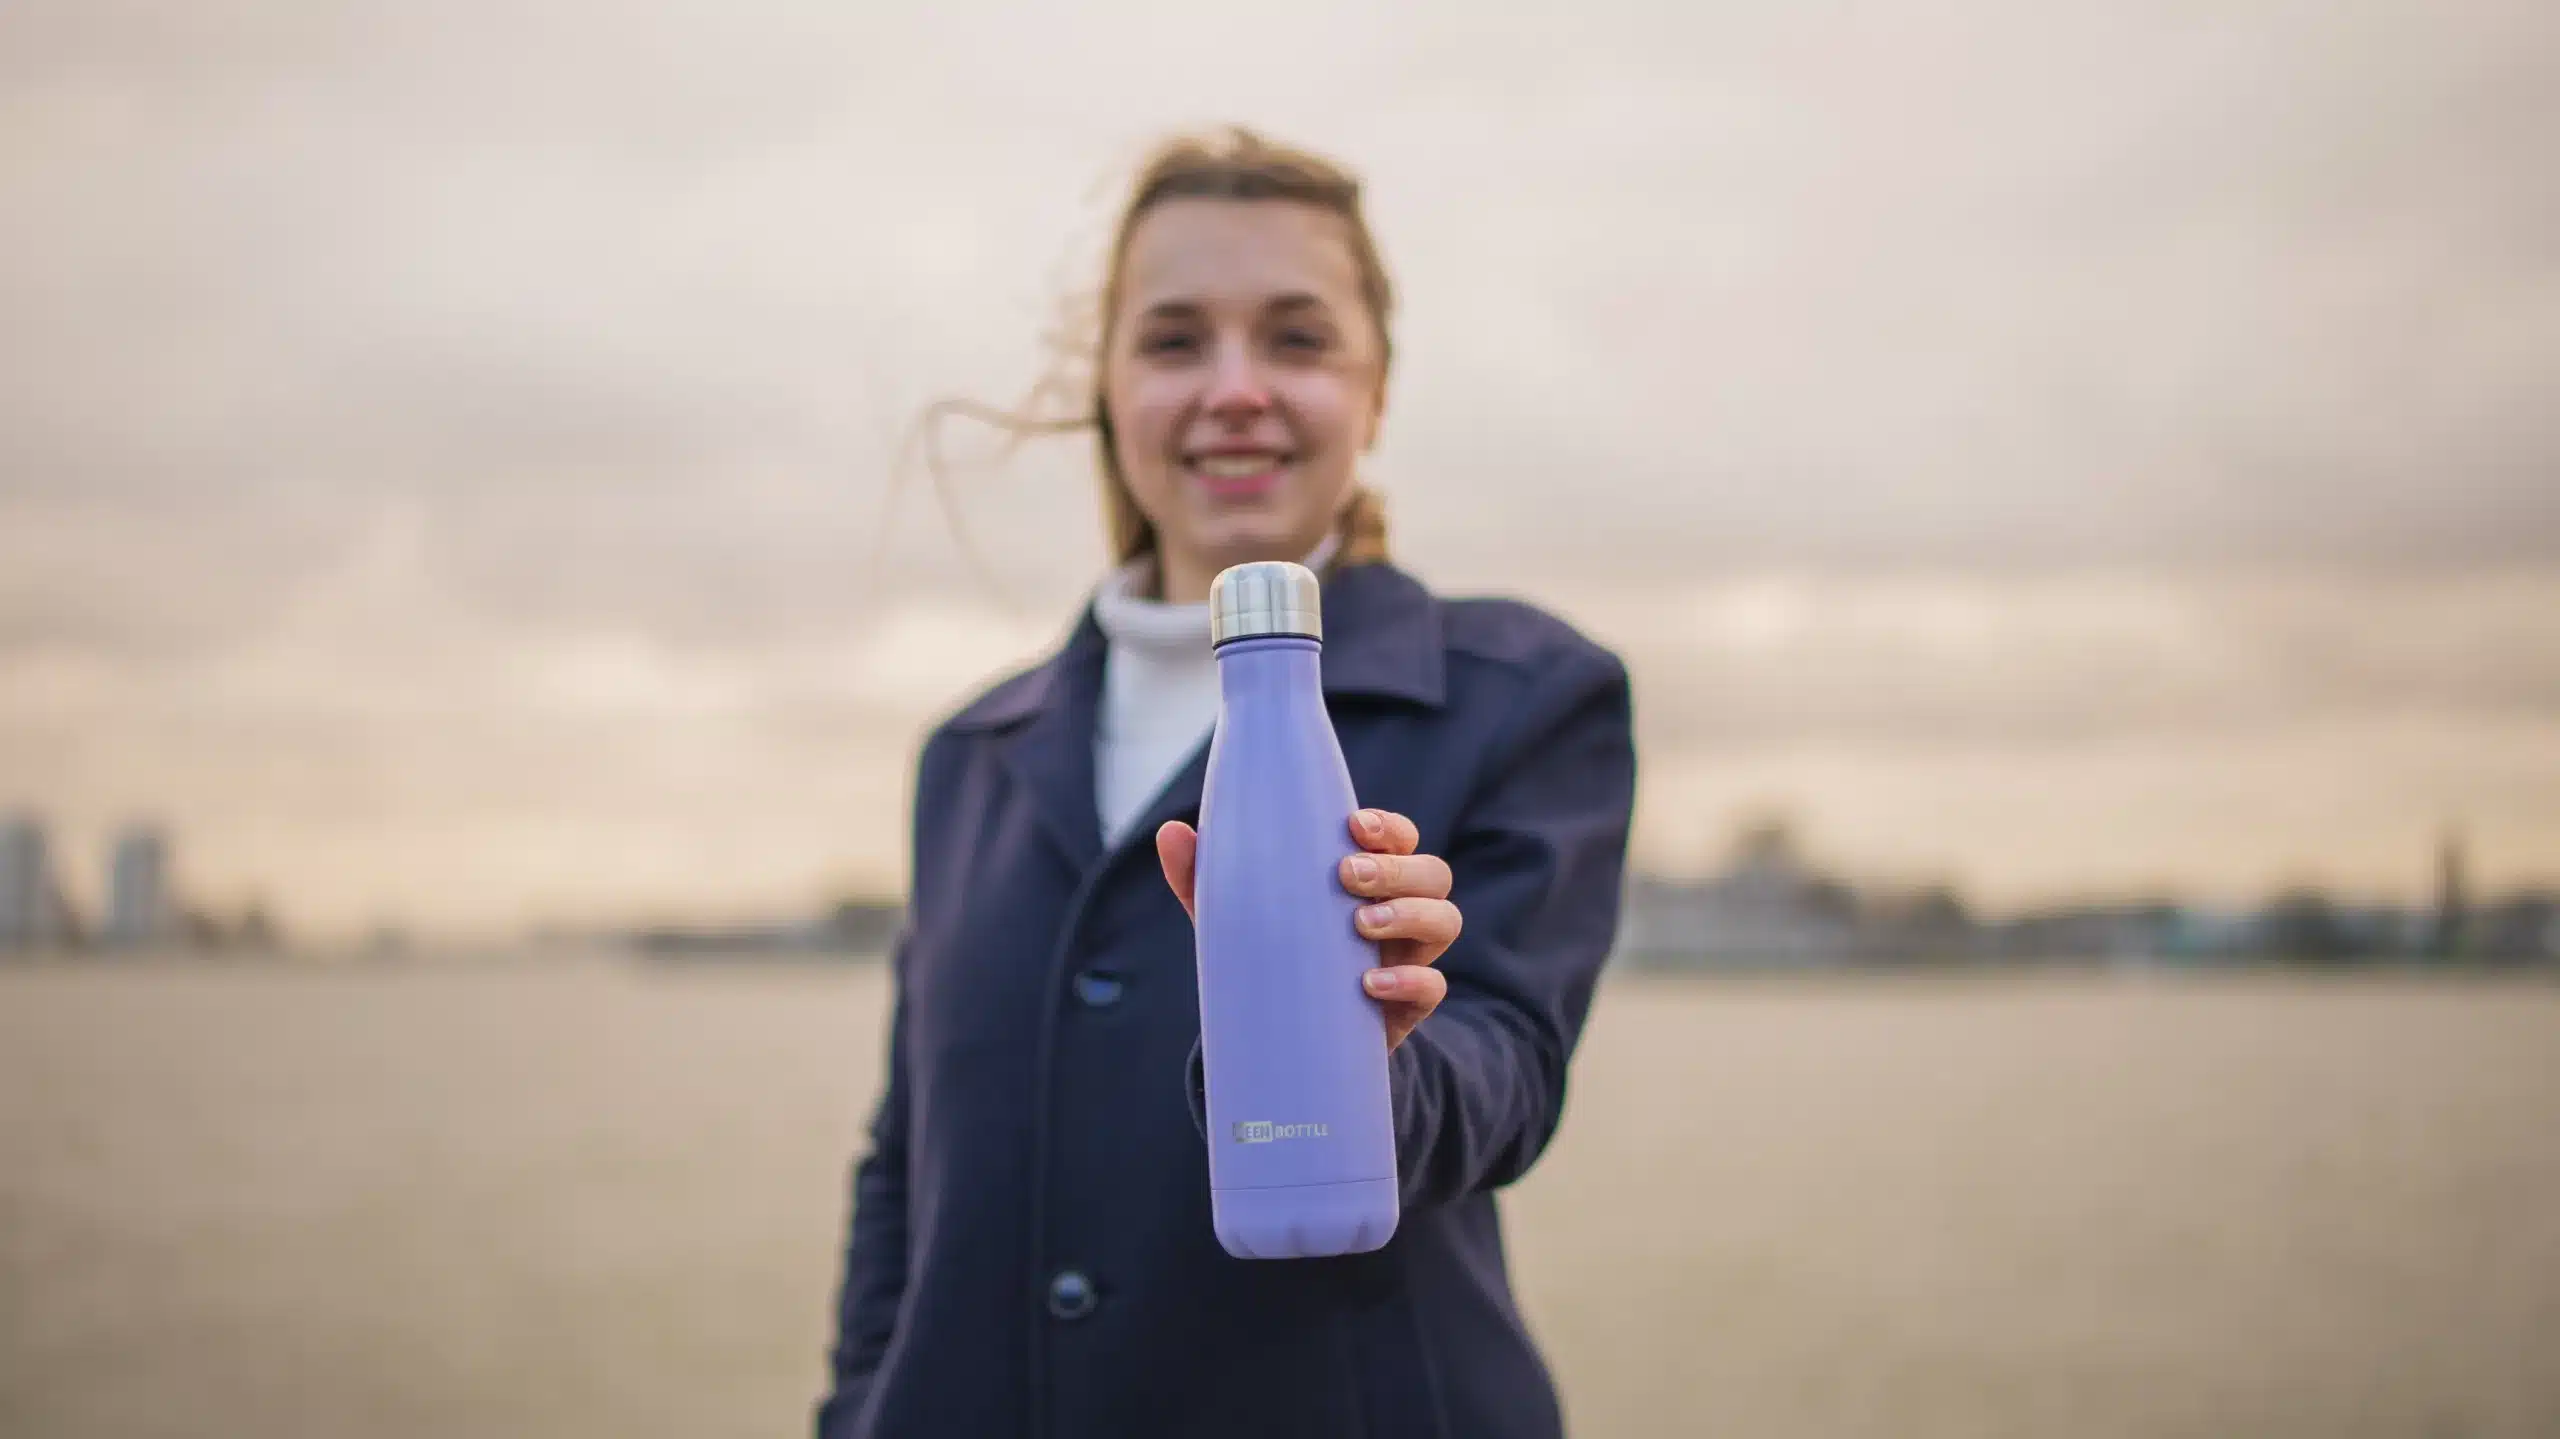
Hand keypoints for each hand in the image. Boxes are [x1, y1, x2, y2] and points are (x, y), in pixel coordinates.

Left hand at [1156, 809, 1457, 1052]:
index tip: (1354, 825)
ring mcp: (1409, 956)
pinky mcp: (1408, 1006)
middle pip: (1431, 872)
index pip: (1400, 837)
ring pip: (1445, 920)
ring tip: (1362, 924)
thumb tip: (1170, 832)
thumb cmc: (1269, 957)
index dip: (1388, 826)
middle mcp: (1399, 909)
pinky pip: (1434, 988)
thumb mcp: (1235, 918)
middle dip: (1395, 868)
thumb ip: (1204, 876)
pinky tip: (1370, 985)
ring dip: (1410, 914)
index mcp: (1368, 877)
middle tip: (1347, 876)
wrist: (1286, 1040)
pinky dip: (1410, 981)